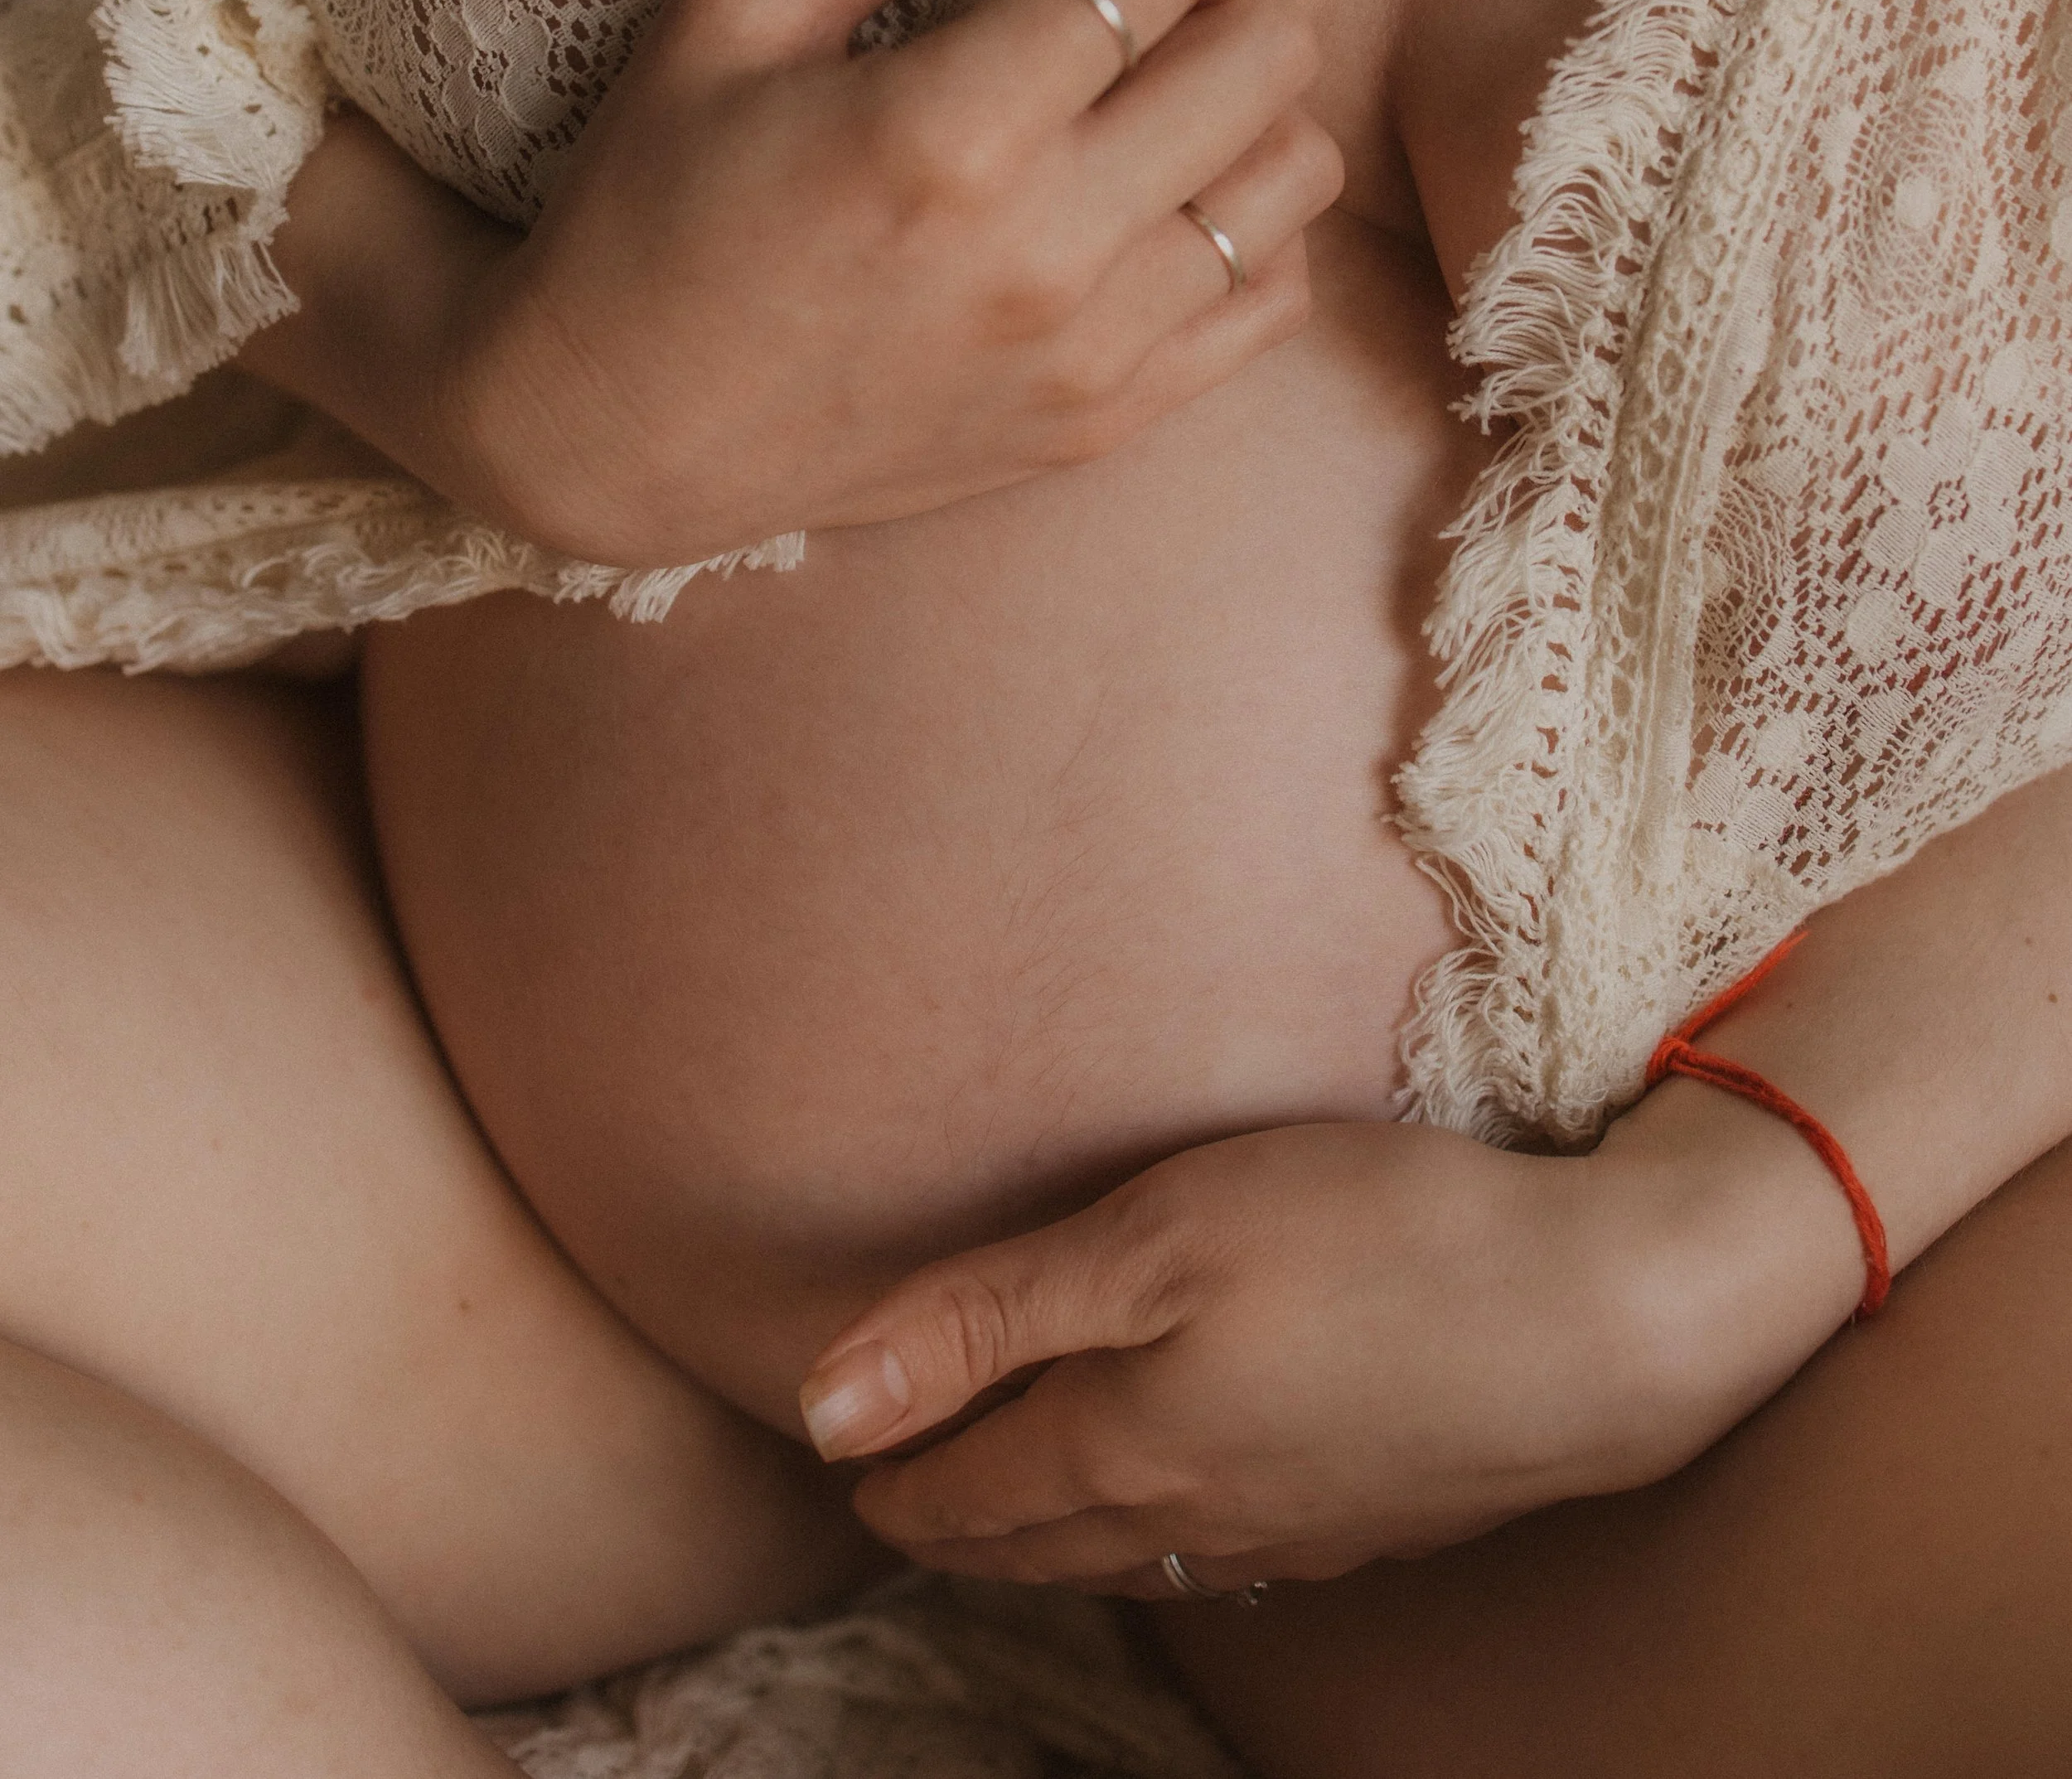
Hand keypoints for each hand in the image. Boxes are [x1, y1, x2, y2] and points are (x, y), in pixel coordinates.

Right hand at [253, 0, 1342, 568]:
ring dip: (1249, 86)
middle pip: (1266, 49)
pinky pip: (1270, 295)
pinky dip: (1249, 215)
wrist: (614, 435)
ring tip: (1157, 61)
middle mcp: (1052, 250)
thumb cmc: (650, 207)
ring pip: (1296, 173)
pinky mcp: (1106, 422)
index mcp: (950, 131)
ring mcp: (1094, 352)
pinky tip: (1162, 178)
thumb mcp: (730, 12)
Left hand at [795, 1100, 1867, 1594]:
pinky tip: (1184, 1513)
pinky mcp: (1380, 1515)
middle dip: (956, 1521)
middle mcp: (1197, 1515)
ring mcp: (1298, 1530)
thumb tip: (819, 1406)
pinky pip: (1227, 1552)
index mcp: (1123, 1445)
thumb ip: (985, 1316)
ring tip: (1013, 1508)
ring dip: (1052, 1538)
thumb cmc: (1371, 1240)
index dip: (891, 1475)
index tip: (837, 1460)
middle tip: (898, 1493)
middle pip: (1039, 1538)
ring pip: (1132, 1556)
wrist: (1602, 1322)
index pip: (967, 1487)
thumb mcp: (1154, 1233)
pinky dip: (1161, 1539)